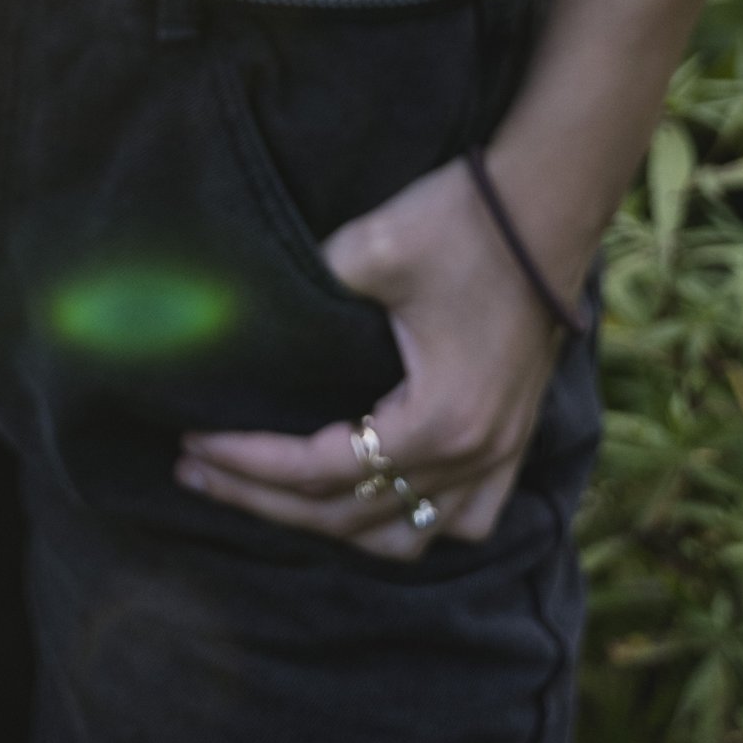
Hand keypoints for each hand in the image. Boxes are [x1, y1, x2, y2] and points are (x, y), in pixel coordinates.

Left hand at [176, 151, 567, 551]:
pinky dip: (410, 525)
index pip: (320, 469)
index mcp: (438, 420)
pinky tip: (371, 505)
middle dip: (265, 501)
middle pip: (350, 516)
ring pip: (407, 539)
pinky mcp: (513, 440)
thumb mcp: (372, 247)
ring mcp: (500, 456)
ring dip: (334, 526)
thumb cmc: (464, 221)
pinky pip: (462, 520)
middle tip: (196, 475)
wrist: (550, 203)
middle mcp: (472, 457)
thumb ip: (306, 287)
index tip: (192, 446)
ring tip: (270, 498)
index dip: (248, 463)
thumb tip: (235, 313)